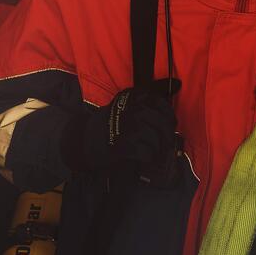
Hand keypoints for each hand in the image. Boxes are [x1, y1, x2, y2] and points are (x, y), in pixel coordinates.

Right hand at [61, 81, 178, 175]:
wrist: (85, 140)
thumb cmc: (109, 125)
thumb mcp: (124, 107)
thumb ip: (144, 106)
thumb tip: (170, 117)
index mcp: (132, 96)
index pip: (160, 103)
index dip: (169, 116)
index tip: (171, 124)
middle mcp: (131, 109)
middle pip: (161, 122)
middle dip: (167, 136)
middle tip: (166, 143)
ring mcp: (127, 126)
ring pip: (155, 139)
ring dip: (157, 149)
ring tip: (154, 152)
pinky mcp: (124, 145)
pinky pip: (146, 153)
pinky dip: (148, 158)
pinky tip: (144, 158)